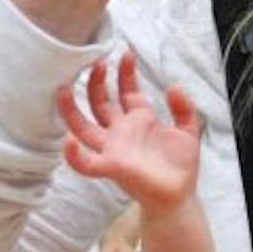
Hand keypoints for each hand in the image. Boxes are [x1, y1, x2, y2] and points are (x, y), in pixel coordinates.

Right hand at [58, 53, 202, 217]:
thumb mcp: (189, 130)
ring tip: (64, 89)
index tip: (126, 55)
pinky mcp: (111, 167)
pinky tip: (67, 142)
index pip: (126, 91)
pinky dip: (75, 155)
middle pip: (100, 102)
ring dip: (72, 109)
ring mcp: (113, 149)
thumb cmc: (181, 166)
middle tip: (97, 62)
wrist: (180, 196)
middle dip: (96, 82)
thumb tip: (172, 86)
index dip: (125, 73)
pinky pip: (86, 163)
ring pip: (83, 127)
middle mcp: (121, 132)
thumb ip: (184, 107)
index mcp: (139, 120)